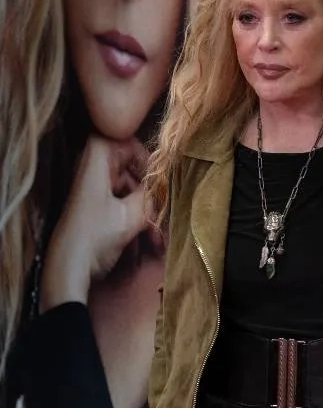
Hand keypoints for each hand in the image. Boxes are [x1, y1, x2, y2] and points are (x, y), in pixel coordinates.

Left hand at [40, 136, 152, 310]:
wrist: (70, 269)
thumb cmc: (97, 237)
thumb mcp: (133, 215)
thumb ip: (152, 192)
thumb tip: (166, 179)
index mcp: (96, 167)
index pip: (116, 138)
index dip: (136, 149)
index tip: (153, 170)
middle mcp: (92, 174)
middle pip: (124, 163)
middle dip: (146, 182)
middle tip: (161, 201)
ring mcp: (92, 192)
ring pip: (126, 185)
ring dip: (144, 204)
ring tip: (156, 231)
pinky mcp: (95, 209)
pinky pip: (121, 201)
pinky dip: (135, 214)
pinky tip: (148, 238)